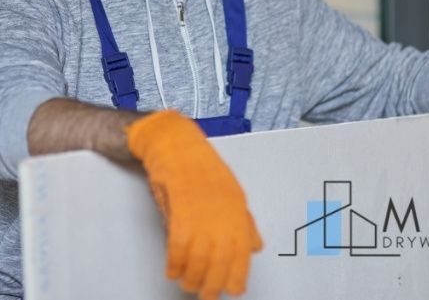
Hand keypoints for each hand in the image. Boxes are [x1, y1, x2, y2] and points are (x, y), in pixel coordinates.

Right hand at [126, 110, 261, 298]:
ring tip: (186, 285)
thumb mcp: (231, 192)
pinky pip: (177, 246)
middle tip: (204, 296)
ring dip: (191, 277)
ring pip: (198, 257)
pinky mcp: (179, 209)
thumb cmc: (200, 166)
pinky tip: (172, 270)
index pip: (242, 253)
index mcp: (238, 210)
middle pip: (220, 261)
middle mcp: (222, 213)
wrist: (176, 143)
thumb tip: (256, 247)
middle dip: (212, 284)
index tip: (232, 291)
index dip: (237, 276)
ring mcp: (201, 212)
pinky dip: (174, 262)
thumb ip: (244, 222)